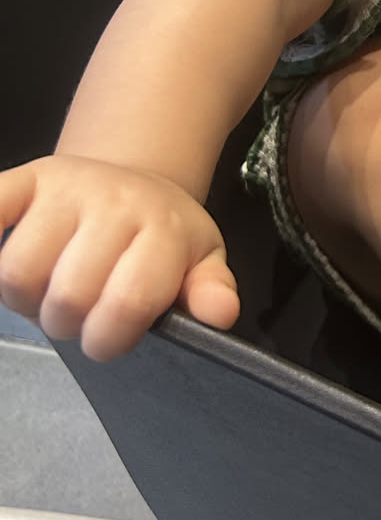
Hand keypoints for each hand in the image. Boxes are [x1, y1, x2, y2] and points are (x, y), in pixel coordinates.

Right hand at [0, 154, 239, 360]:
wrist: (132, 183)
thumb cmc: (163, 238)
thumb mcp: (200, 261)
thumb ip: (209, 290)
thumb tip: (220, 314)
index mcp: (163, 228)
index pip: (129, 301)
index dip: (110, 337)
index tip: (107, 339)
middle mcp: (115, 202)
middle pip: (68, 295)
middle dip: (67, 324)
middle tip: (77, 315)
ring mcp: (66, 189)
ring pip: (18, 272)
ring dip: (26, 299)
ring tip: (47, 290)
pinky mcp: (25, 180)